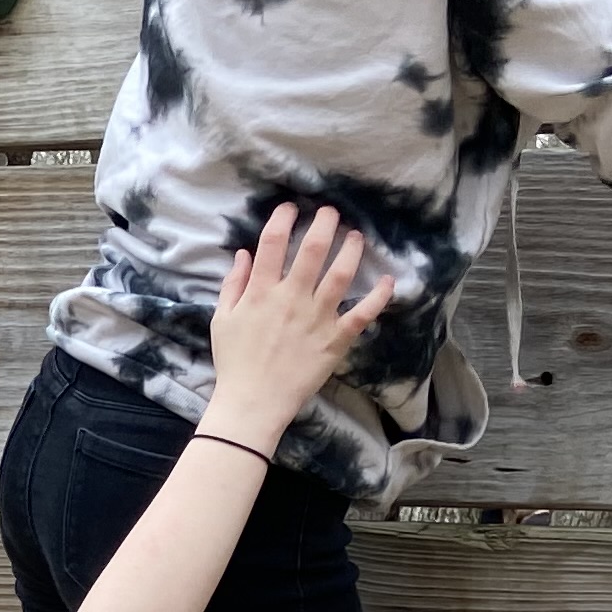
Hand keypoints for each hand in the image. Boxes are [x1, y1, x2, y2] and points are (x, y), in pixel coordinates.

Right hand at [198, 205, 383, 450]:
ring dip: (352, 249)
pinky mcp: (335, 340)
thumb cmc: (234, 363)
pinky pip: (362, 314)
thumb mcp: (222, 320)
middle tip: (332, 212)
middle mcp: (291, 298)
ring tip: (356, 236)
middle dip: (325, 223)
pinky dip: (379, 296)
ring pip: (340, 274)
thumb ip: (233, 284)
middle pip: (313, 249)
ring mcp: (316, 318)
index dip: (283, 219)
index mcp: (261, 292)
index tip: (291, 208)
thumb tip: (244, 254)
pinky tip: (389, 280)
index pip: (273, 243)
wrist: (252, 403)